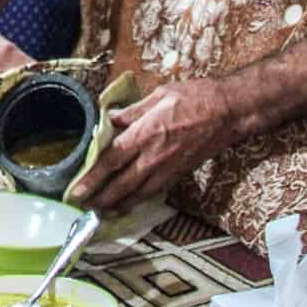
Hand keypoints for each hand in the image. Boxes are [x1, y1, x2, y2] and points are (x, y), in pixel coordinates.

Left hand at [65, 81, 237, 214]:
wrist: (229, 111)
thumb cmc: (196, 97)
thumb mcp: (159, 95)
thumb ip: (132, 110)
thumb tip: (110, 118)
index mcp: (146, 133)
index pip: (112, 160)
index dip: (92, 178)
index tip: (76, 190)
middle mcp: (155, 155)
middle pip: (122, 183)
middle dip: (100, 198)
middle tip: (82, 207)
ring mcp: (168, 167)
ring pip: (138, 193)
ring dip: (118, 205)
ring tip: (101, 211)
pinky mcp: (180, 173)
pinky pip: (154, 191)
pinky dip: (139, 200)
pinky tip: (129, 203)